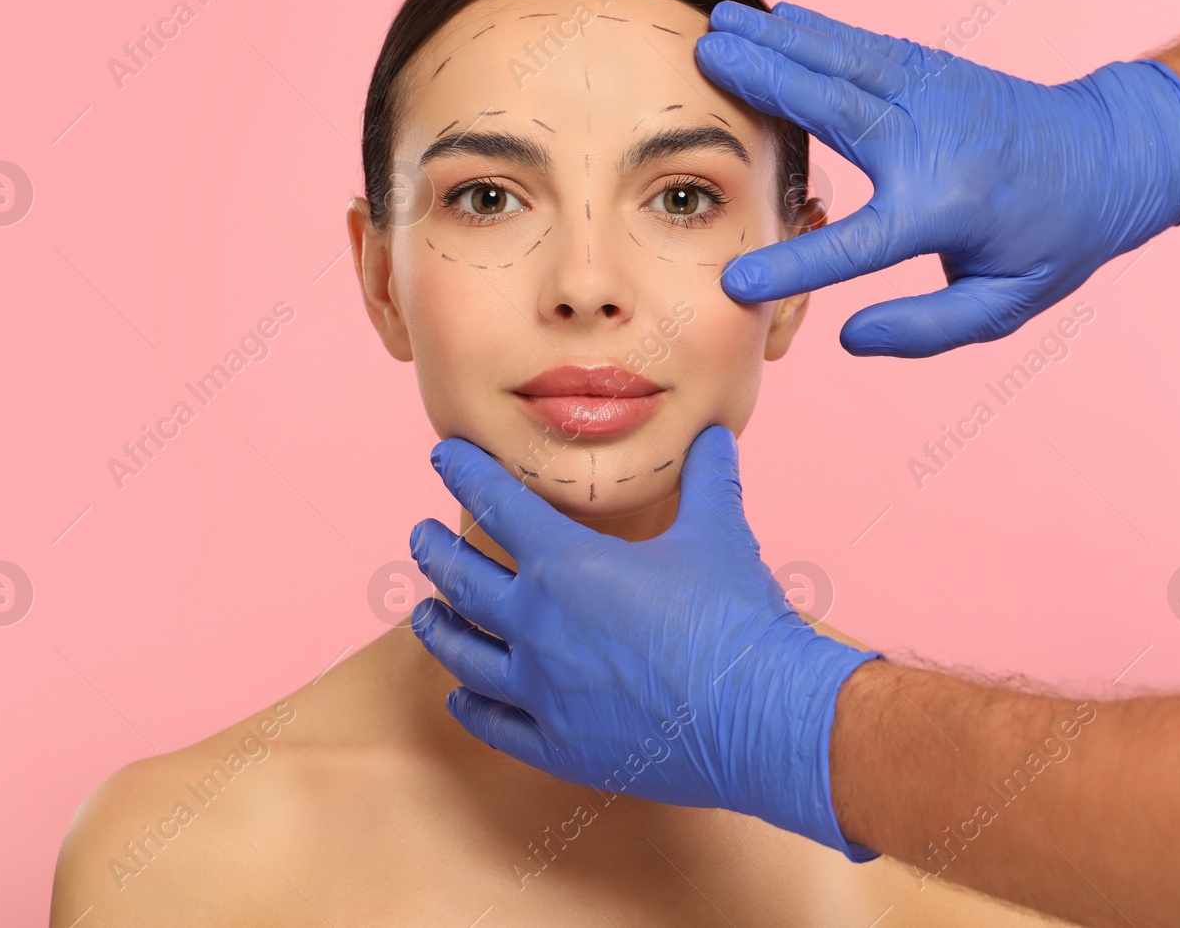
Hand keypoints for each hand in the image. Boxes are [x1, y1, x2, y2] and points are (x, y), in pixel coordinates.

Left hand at [408, 425, 880, 859]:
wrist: (762, 717)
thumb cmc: (736, 620)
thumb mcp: (719, 533)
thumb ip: (706, 480)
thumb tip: (712, 436)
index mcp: (568, 565)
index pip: (497, 504)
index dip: (465, 473)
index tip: (442, 456)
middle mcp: (538, 625)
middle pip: (463, 581)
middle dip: (434, 554)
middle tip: (417, 536)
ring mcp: (541, 691)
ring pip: (466, 656)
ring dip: (438, 629)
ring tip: (423, 614)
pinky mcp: (559, 745)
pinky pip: (495, 724)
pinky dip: (471, 708)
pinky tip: (460, 699)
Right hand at [696, 1, 1179, 356]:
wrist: (1113, 155)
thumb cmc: (1053, 239)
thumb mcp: (1004, 305)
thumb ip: (926, 328)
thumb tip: (849, 338)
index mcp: (949, 211)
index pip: (862, 245)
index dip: (799, 267)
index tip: (738, 284)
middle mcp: (937, 144)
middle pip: (838, 111)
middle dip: (769, 84)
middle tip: (705, 59)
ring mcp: (937, 96)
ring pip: (845, 63)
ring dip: (779, 42)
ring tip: (720, 24)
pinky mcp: (935, 72)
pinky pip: (865, 47)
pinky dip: (818, 31)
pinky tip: (777, 18)